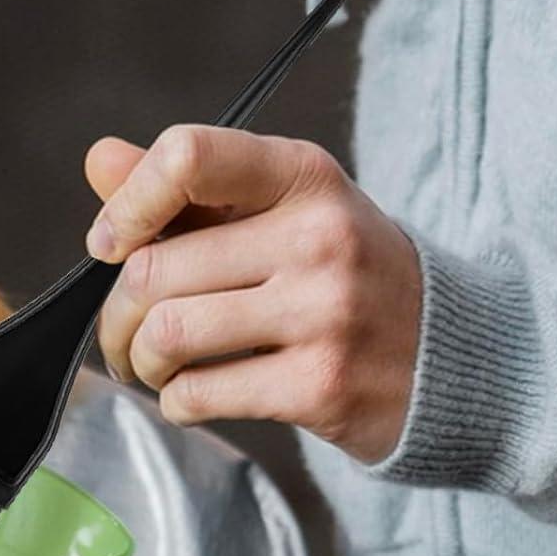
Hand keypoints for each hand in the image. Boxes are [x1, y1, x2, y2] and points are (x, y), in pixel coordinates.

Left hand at [84, 125, 421, 463]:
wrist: (457, 357)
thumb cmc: (341, 273)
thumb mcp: (282, 209)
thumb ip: (188, 187)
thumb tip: (99, 161)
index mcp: (302, 175)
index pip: (187, 156)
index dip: (127, 203)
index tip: (110, 242)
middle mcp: (318, 235)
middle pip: (155, 267)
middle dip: (116, 309)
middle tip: (123, 330)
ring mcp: (324, 313)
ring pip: (167, 334)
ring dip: (139, 358)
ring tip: (152, 363)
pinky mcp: (321, 386)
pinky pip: (198, 393)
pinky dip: (174, 400)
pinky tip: (191, 393)